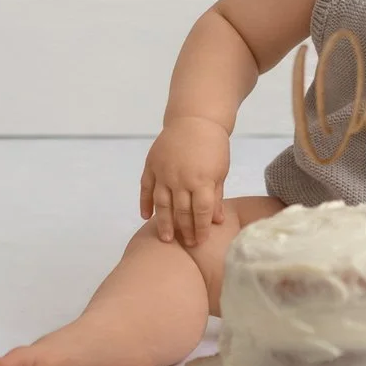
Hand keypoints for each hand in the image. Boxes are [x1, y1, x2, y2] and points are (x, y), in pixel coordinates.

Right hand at [140, 117, 229, 246]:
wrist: (195, 120)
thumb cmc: (213, 147)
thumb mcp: (221, 171)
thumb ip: (216, 196)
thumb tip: (217, 221)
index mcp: (202, 180)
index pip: (200, 212)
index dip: (200, 229)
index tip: (201, 242)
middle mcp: (181, 179)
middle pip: (181, 211)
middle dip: (185, 230)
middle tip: (186, 245)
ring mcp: (164, 172)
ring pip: (161, 204)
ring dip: (164, 223)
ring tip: (166, 239)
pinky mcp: (151, 165)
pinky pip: (145, 188)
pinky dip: (144, 203)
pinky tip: (146, 217)